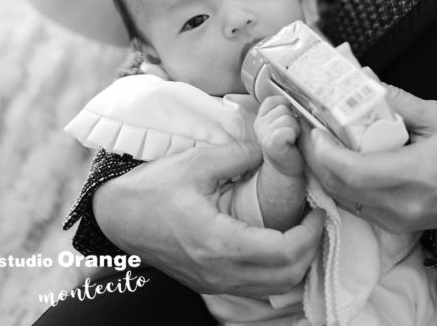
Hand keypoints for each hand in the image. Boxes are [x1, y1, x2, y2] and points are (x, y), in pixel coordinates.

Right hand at [93, 141, 323, 295]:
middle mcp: (219, 271)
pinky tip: (276, 241)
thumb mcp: (198, 162)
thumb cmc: (155, 187)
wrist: (118, 215)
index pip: (283, 253)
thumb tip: (271, 148)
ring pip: (272, 288)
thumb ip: (239, 154)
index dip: (309, 234)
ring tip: (300, 229)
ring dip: (295, 263)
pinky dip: (275, 270)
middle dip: (309, 250)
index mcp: (219, 241)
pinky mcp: (210, 283)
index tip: (317, 209)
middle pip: (285, 278)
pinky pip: (255, 286)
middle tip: (314, 219)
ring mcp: (214, 282)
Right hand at [254, 95, 303, 176]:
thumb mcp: (285, 123)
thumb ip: (285, 108)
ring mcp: (263, 133)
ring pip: (288, 117)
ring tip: (292, 142)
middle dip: (293, 120)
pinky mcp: (271, 143)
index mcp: (262, 116)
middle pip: (285, 107)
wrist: (286, 177)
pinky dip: (294, 135)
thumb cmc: (290, 148)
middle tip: (292, 137)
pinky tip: (291, 146)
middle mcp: (259, 123)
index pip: (277, 99)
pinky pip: (288, 129)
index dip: (288, 110)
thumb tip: (297, 96)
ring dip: (296, 129)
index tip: (289, 127)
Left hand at [299, 84, 436, 232]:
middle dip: (315, 156)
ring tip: (315, 139)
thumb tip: (363, 79)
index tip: (314, 128)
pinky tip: (334, 158)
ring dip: (323, 169)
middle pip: (340, 185)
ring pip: (342, 197)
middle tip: (305, 127)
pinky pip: (353, 204)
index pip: (355, 170)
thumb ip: (397, 100)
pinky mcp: (392, 225)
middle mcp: (402, 204)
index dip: (326, 151)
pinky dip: (338, 181)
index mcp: (416, 174)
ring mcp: (396, 220)